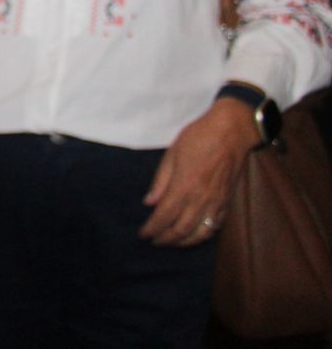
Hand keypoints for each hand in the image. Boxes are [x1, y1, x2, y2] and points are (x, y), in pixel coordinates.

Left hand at [139, 98, 256, 245]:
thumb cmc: (198, 137)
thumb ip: (160, 181)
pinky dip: (202, 235)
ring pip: (200, 233)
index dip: (152, 228)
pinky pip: (215, 226)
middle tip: (154, 241)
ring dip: (184, 242)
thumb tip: (149, 203)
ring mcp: (216, 202)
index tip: (143, 234)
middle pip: (181, 230)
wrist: (232, 132)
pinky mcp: (227, 201)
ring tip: (171, 242)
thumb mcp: (171, 154)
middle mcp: (201, 199)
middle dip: (166, 239)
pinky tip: (194, 235)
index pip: (164, 216)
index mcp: (184, 186)